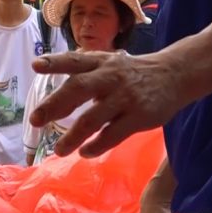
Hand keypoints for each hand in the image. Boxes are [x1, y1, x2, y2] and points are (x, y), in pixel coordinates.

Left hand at [27, 50, 186, 157]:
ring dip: (72, 137)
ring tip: (59, 150)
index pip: (74, 60)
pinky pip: (113, 135)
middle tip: (35, 121)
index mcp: (100, 62)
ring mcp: (126, 97)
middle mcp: (111, 76)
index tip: (35, 66)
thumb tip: (54, 99)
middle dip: (54, 105)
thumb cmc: (132, 73)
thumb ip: (84, 76)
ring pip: (92, 119)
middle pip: (78, 89)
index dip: (54, 63)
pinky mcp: (140, 116)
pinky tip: (85, 152)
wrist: (175, 75)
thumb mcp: (109, 64)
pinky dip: (96, 146)